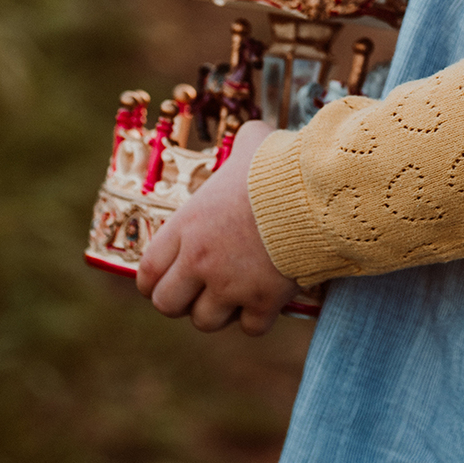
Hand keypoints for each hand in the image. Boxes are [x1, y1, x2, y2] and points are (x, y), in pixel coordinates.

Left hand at [136, 121, 299, 334]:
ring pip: (206, 322)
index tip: (166, 278)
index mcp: (188, 225)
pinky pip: (251, 327)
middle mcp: (201, 261)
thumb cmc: (279, 164)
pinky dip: (259, 317)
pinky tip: (268, 298)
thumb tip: (252, 134)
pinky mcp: (264, 301)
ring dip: (220, 311)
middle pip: (167, 305)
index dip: (153, 280)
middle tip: (201, 289)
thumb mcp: (253, 143)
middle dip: (182, 301)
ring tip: (236, 294)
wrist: (315, 191)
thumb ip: (242, 143)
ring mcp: (231, 285)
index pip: (148, 270)